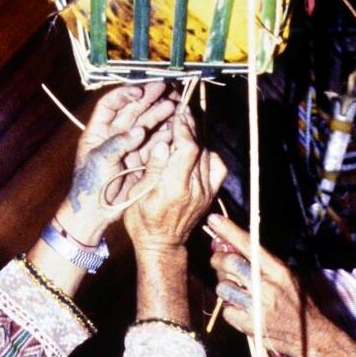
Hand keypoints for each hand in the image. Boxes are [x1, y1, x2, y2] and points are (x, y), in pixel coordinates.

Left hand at [59, 82, 177, 244]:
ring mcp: (128, 147)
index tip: (140, 91)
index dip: (125, 95)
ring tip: (175, 106)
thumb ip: (119, 143)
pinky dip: (164, 134)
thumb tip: (140, 130)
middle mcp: (113, 135)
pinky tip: (175, 126)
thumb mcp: (100, 161)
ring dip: (159, 114)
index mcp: (98, 131)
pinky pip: (153, 143)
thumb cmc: (90, 185)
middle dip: (149, 99)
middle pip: (132, 111)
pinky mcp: (140, 159)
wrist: (96, 212)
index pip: (110, 104)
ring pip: (145, 125)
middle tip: (166, 89)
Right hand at [126, 107, 226, 252]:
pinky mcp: (211, 194)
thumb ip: (153, 168)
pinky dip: (209, 154)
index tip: (177, 114)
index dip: (184, 128)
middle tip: (182, 111)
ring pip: (208, 155)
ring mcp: (206, 192)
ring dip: (198, 138)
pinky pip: (217, 167)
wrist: (162, 245)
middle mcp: (195, 189)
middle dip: (190, 127)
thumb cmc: (142, 221)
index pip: (188, 149)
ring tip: (186, 126)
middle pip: (199, 148)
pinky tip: (198, 150)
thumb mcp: (138, 195)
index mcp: (175, 188)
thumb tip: (163, 143)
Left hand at [208, 213, 325, 356]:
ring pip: (223, 288)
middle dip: (218, 259)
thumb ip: (263, 264)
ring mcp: (257, 307)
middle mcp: (267, 287)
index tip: (214, 220)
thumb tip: (232, 247)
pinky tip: (242, 309)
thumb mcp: (288, 277)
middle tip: (217, 260)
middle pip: (230, 263)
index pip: (250, 245)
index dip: (229, 230)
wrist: (313, 337)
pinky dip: (230, 309)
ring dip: (224, 287)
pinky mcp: (250, 326)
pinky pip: (227, 311)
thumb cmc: (299, 303)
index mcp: (279, 271)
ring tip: (236, 291)